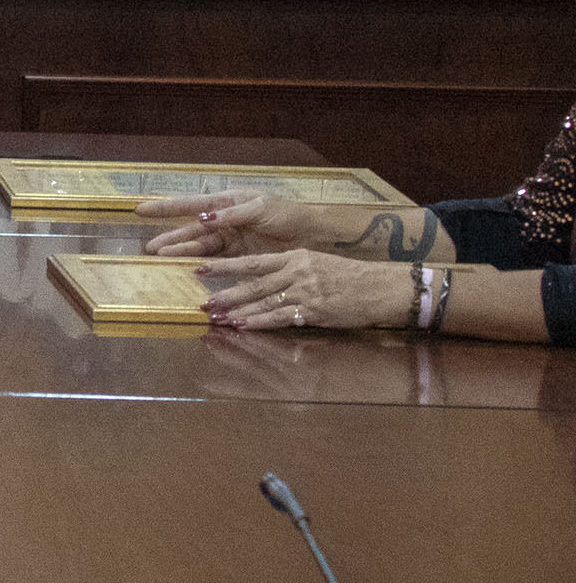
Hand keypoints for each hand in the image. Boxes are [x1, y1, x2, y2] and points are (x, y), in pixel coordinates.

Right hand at [138, 190, 324, 258]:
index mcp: (227, 202)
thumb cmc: (289, 214)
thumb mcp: (261, 208)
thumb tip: (204, 217)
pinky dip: (201, 266)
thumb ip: (232, 213)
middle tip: (150, 248)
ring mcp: (231, 241)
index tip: (141, 209)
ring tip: (163, 259)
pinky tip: (187, 270)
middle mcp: (224, 221)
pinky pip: (216, 262)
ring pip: (201, 247)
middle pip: (192, 230)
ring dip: (182, 253)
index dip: (166, 208)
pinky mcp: (241, 258)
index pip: (191, 204)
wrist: (315, 235)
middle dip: (171, 238)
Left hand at [197, 248, 416, 333]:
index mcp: (295, 257)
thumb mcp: (318, 264)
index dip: (225, 266)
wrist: (382, 287)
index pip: (252, 261)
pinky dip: (260, 322)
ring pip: (263, 300)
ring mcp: (305, 291)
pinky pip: (281, 317)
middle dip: (224, 292)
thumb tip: (266, 280)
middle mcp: (296, 271)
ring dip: (237, 310)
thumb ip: (291, 270)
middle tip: (201, 301)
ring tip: (216, 317)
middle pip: (252, 282)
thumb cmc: (351, 277)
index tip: (201, 268)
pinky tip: (244, 326)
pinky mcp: (315, 310)